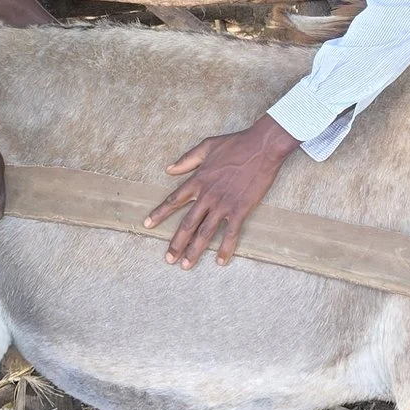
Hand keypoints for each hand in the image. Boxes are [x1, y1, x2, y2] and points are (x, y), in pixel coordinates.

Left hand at [145, 117, 296, 266]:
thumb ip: (187, 160)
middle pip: (187, 224)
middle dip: (176, 243)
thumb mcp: (206, 146)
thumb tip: (169, 169)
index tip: (147, 225)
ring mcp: (223, 204)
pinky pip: (231, 233)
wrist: (262, 147)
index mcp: (198, 180)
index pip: (174, 200)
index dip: (160, 213)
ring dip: (195, 251)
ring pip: (205, 232)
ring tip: (186, 265)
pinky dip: (225, 248)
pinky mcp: (240, 209)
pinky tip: (220, 261)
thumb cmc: (236, 144)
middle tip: (168, 259)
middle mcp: (207, 195)